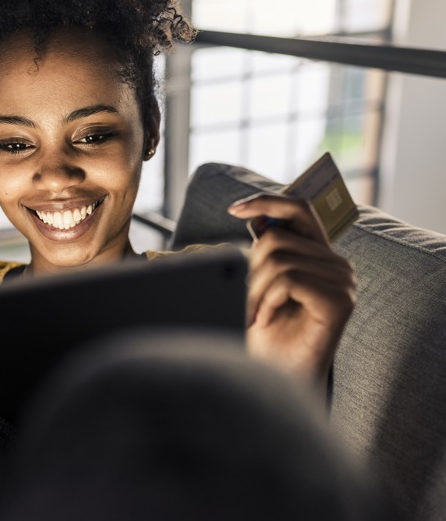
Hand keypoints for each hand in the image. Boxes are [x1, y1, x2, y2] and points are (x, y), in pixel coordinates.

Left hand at [228, 193, 355, 394]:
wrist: (274, 376)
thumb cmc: (264, 333)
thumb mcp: (258, 284)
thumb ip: (264, 252)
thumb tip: (255, 221)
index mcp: (317, 254)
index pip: (298, 209)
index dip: (267, 201)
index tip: (234, 209)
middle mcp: (336, 263)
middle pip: (276, 239)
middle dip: (248, 271)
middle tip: (244, 303)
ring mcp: (342, 282)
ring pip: (279, 260)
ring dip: (253, 291)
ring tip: (252, 315)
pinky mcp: (340, 301)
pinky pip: (289, 280)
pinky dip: (267, 300)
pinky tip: (265, 320)